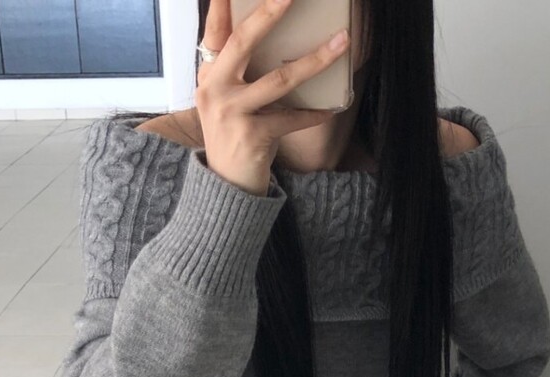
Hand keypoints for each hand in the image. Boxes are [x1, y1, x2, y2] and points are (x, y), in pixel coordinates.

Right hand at [195, 0, 349, 195]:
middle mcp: (215, 90)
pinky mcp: (252, 136)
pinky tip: (331, 108)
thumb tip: (269, 35)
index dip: (221, 6)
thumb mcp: (225, 99)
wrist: (226, 186)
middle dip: (269, 13)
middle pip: (243, 42)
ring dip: (314, 60)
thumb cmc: (232, 136)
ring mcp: (232, 113)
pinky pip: (291, 118)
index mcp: (208, 75)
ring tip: (341, 42)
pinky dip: (313, 114)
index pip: (215, 31)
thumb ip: (236, 70)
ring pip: (278, 79)